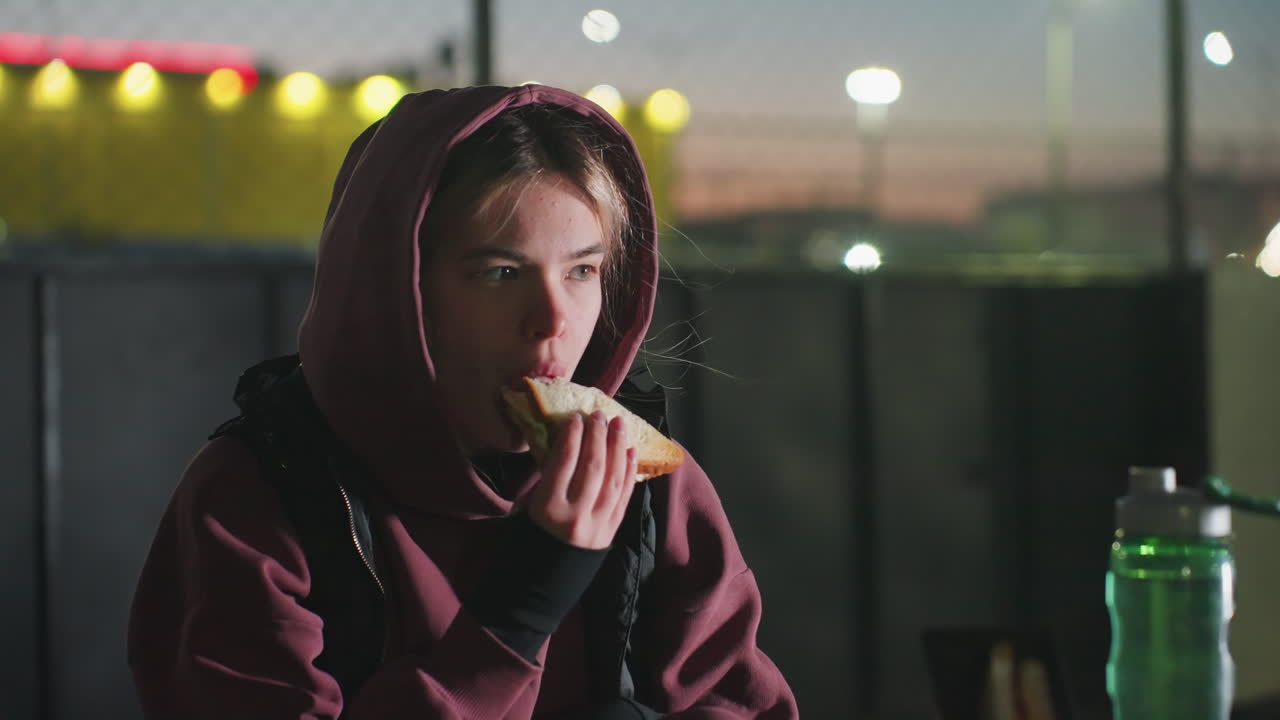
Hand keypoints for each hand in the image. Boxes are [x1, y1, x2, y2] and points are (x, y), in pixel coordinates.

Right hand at [527, 411, 636, 548]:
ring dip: (618, 448)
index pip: (565, 462)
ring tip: (620, 424)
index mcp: (548, 506)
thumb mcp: (530, 505)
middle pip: (592, 466)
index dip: (572, 435)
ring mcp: (597, 524)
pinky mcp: (611, 531)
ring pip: (613, 479)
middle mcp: (576, 514)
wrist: (547, 579)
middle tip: (600, 415)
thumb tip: (566, 443)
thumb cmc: (532, 535)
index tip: (576, 417)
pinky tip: (631, 452)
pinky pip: (624, 496)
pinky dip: (629, 472)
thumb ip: (548, 477)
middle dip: (598, 436)